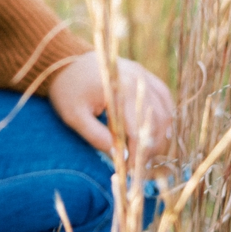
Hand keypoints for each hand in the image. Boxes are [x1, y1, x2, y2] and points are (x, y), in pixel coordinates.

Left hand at [48, 51, 174, 168]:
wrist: (65, 61)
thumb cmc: (68, 90)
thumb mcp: (75, 116)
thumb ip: (97, 137)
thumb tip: (120, 156)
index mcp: (122, 89)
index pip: (139, 130)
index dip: (137, 154)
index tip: (129, 170)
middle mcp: (138, 80)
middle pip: (158, 122)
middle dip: (151, 147)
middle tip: (138, 164)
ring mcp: (143, 75)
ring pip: (166, 111)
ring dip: (160, 135)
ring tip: (145, 152)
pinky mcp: (144, 74)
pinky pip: (164, 98)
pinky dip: (163, 117)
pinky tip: (156, 132)